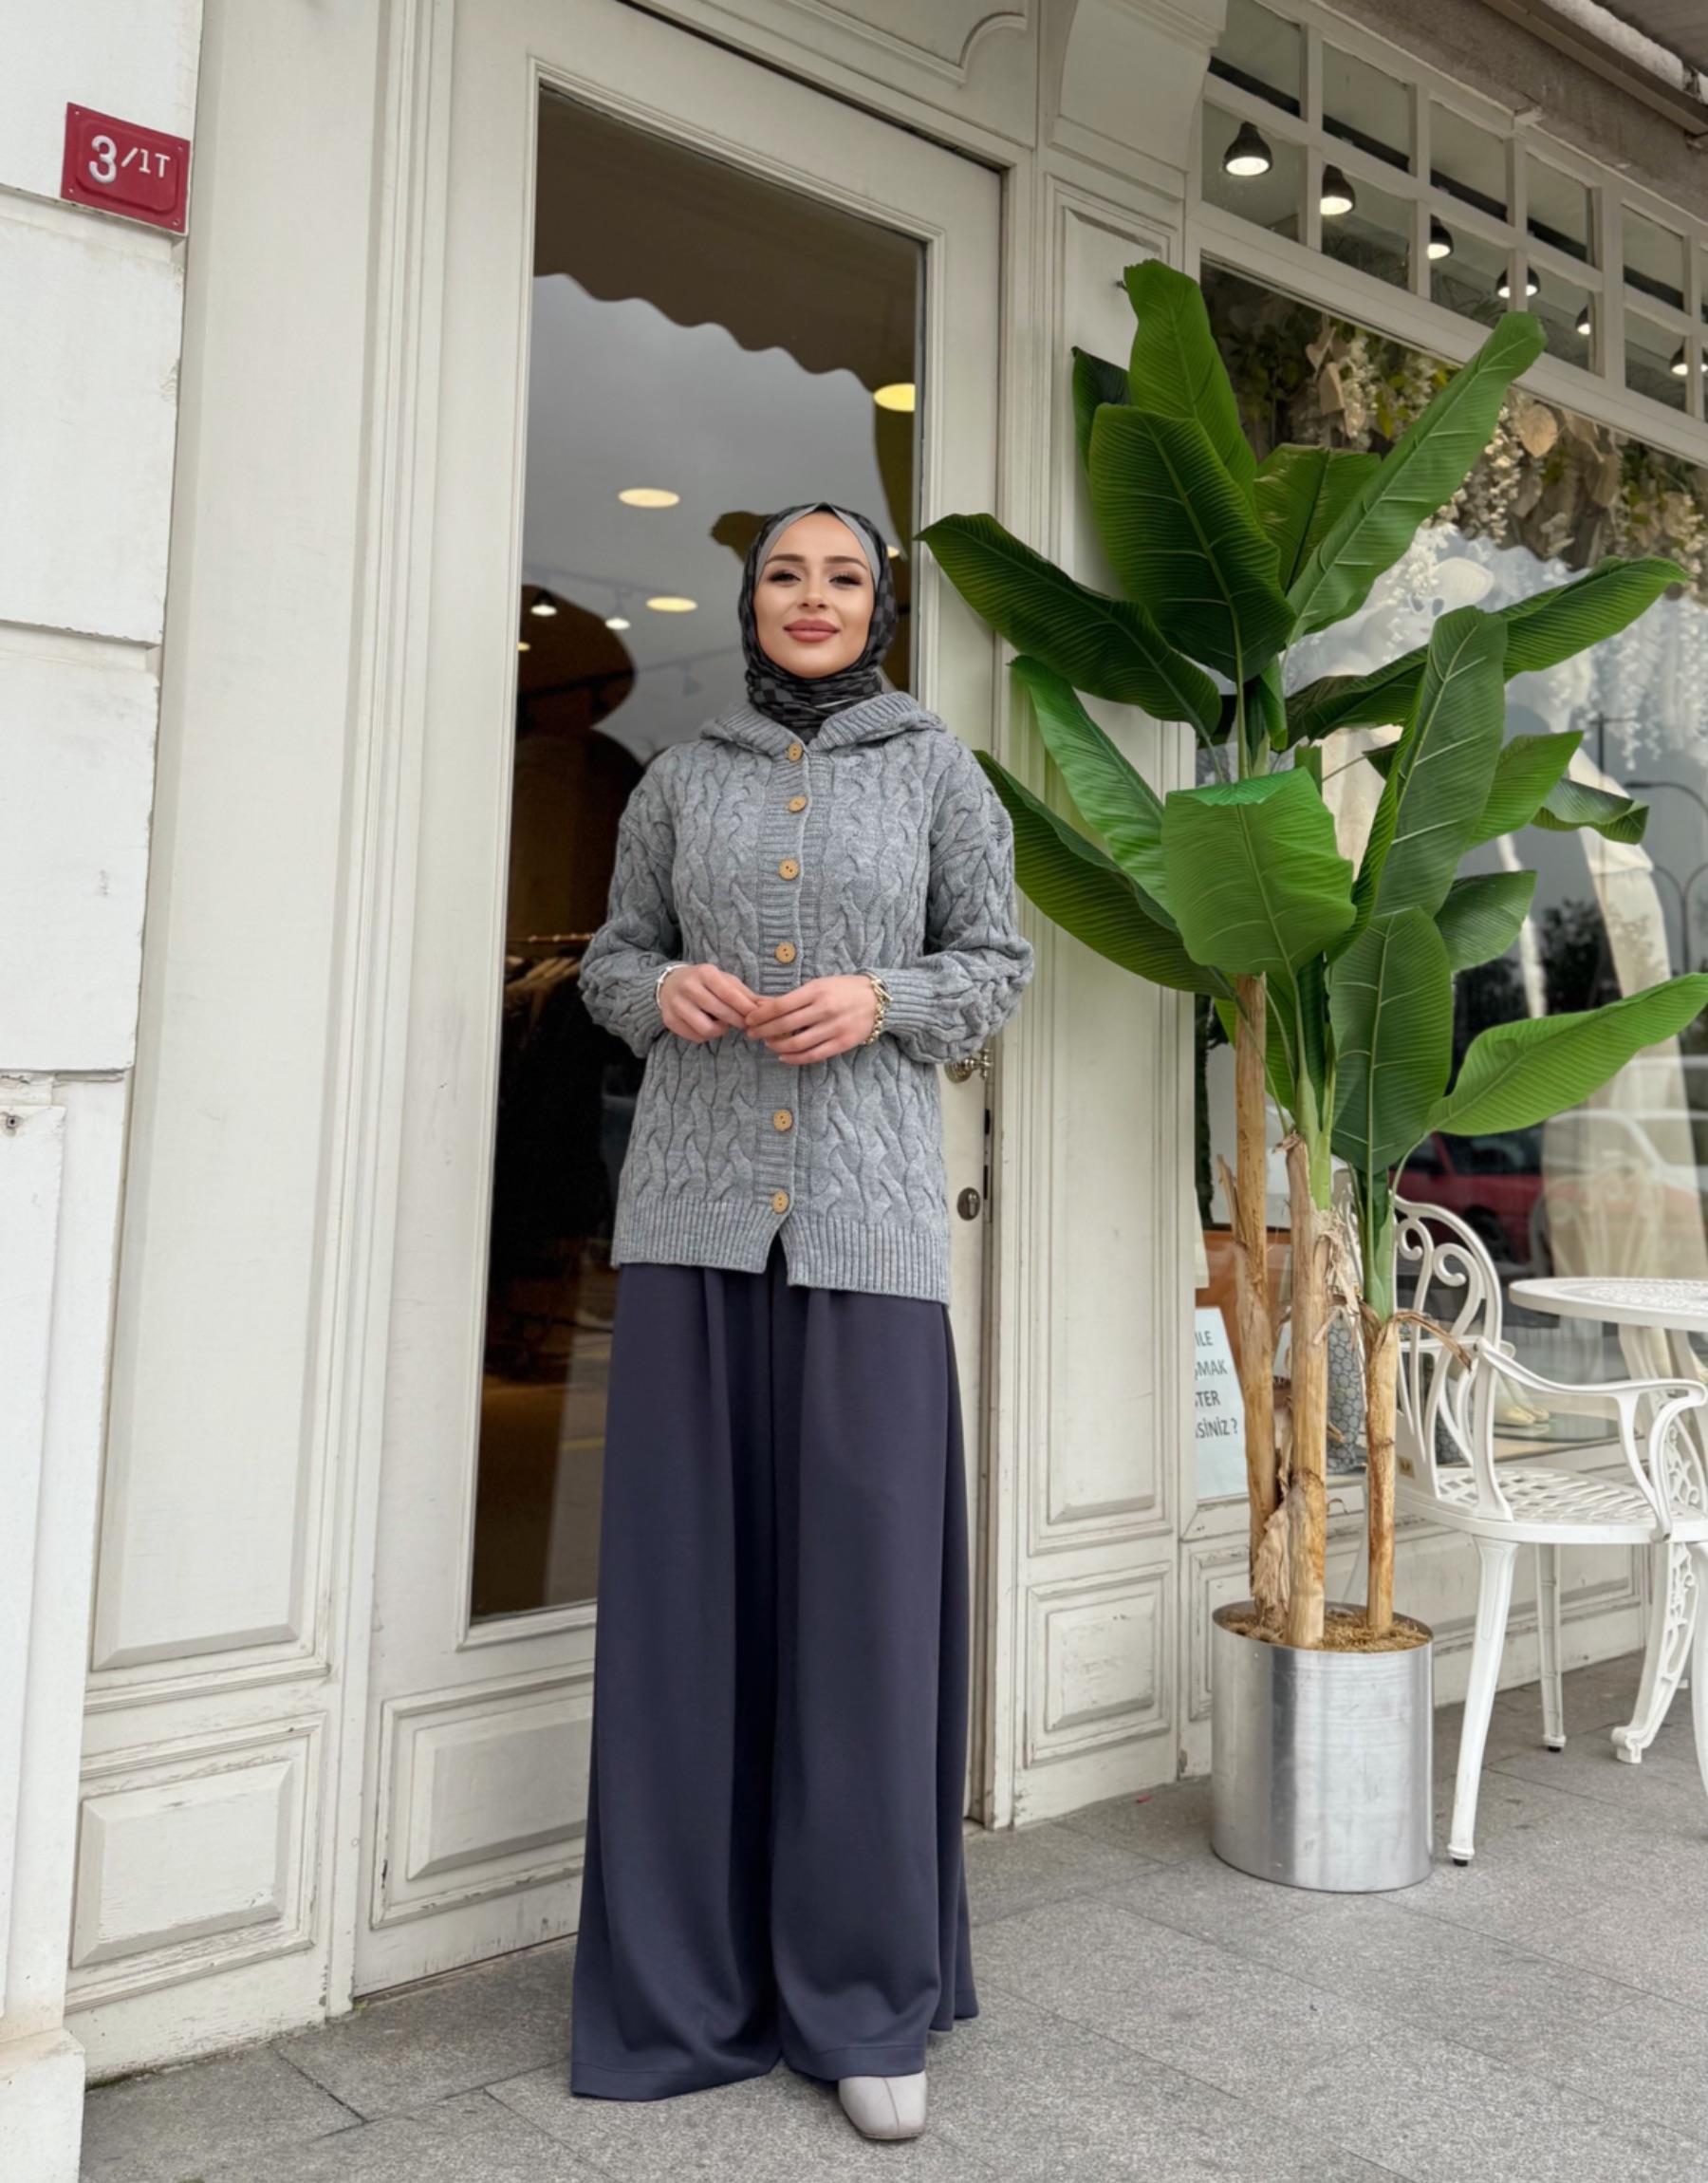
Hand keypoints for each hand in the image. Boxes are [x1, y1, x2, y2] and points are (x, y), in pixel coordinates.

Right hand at [659, 962, 762, 1042]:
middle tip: (746, 1024)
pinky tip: (708, 1025)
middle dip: (738, 1021)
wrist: (669, 984)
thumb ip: (746, 994)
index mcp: (705, 973)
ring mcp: (677, 1004)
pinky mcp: (669, 1020)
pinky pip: (696, 1037)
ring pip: (707, 1029)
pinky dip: (706, 1035)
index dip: (745, 1008)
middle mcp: (689, 987)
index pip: (729, 994)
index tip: (757, 1017)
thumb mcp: (725, 981)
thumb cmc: (705, 982)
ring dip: (721, 1031)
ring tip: (723, 1024)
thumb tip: (770, 1005)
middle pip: (720, 1012)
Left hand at [743, 975, 879, 1063]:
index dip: (761, 1015)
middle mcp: (824, 1009)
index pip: (780, 1005)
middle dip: (763, 1031)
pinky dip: (794, 1058)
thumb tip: (763, 1006)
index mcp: (816, 991)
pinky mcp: (841, 1043)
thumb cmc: (843, 989)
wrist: (878, 999)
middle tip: (751, 1034)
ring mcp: (834, 1028)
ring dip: (777, 1045)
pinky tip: (783, 1056)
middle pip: (785, 1024)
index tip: (749, 1020)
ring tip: (768, 1044)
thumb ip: (794, 997)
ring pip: (797, 1043)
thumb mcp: (819, 985)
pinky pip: (812, 1055)